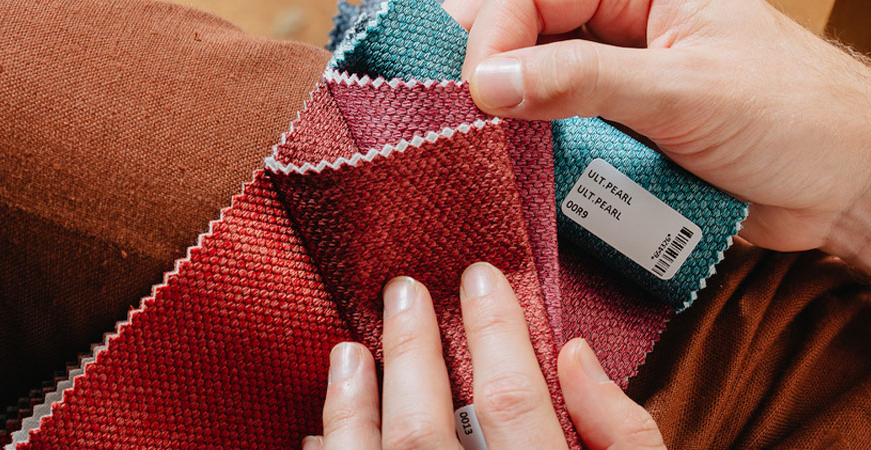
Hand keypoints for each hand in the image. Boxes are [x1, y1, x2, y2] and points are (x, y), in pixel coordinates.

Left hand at [302, 263, 665, 448]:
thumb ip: (626, 435)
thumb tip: (576, 357)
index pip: (513, 401)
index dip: (493, 329)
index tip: (479, 278)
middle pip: (425, 429)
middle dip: (410, 351)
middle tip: (403, 291)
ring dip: (351, 408)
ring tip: (347, 352)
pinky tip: (318, 439)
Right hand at [444, 0, 870, 271]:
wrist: (844, 187)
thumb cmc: (795, 117)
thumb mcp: (682, 90)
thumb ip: (583, 81)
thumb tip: (491, 82)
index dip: (496, 34)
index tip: (479, 89)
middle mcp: (624, 27)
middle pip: (526, 35)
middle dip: (492, 71)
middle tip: (461, 115)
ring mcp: (620, 81)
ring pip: (536, 86)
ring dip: (511, 117)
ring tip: (482, 145)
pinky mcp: (621, 130)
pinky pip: (560, 132)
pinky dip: (537, 150)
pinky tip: (517, 166)